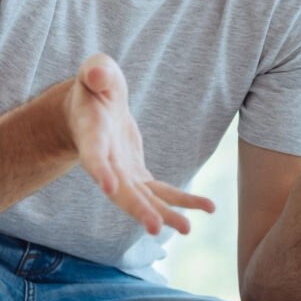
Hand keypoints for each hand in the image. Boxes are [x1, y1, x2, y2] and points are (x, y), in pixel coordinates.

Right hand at [66, 53, 214, 234]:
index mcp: (92, 134)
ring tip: (188, 229)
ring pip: (144, 198)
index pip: (94, 154)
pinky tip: (209, 208)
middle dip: (138, 209)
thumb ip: (96, 71)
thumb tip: (97, 74)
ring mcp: (123, 173)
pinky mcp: (139, 176)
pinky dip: (183, 201)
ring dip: (165, 213)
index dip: (101, 170)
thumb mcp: (94, 71)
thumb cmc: (95, 85)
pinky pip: (162, 193)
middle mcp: (106, 162)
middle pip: (121, 190)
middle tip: (156, 227)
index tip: (109, 188)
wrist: (94, 109)